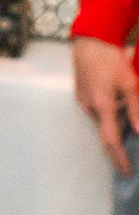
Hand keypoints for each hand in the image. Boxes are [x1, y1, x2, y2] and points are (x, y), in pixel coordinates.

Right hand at [72, 35, 138, 176]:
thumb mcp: (129, 83)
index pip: (110, 140)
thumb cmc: (111, 60)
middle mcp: (90, 107)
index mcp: (102, 105)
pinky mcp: (82, 96)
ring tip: (128, 135)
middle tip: (128, 164)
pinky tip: (117, 113)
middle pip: (105, 135)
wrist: (89, 42)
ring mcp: (83, 102)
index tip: (126, 172)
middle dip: (116, 151)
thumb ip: (135, 109)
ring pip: (101, 124)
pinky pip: (96, 114)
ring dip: (114, 132)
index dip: (118, 158)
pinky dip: (108, 120)